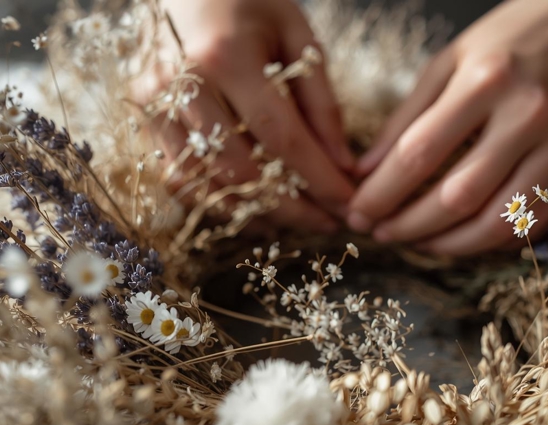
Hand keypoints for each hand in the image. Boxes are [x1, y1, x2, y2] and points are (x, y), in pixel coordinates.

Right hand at [137, 0, 353, 231]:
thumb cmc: (249, 3)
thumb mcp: (297, 37)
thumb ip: (320, 101)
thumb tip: (341, 165)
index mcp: (226, 56)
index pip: (282, 138)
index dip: (319, 180)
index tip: (349, 205)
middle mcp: (181, 85)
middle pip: (243, 171)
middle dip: (293, 208)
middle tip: (328, 223)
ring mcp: (153, 105)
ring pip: (206, 184)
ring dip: (256, 213)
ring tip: (297, 222)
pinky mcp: (142, 119)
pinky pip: (179, 180)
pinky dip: (218, 204)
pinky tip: (254, 212)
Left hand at [347, 0, 547, 254]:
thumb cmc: (516, 36)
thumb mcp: (453, 59)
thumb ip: (407, 117)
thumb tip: (366, 171)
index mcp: (486, 79)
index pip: (418, 154)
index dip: (381, 193)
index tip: (357, 212)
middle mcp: (529, 114)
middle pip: (456, 197)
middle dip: (408, 227)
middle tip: (380, 233)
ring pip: (497, 222)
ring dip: (447, 245)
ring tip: (417, 243)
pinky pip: (533, 223)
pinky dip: (492, 241)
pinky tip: (463, 239)